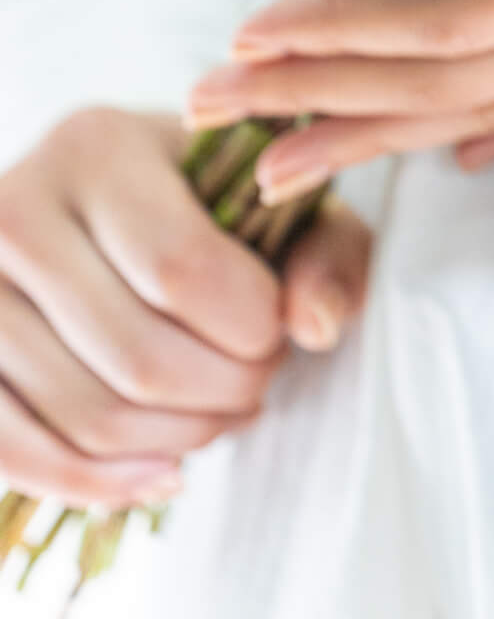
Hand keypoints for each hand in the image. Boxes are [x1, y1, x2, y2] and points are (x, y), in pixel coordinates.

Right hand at [0, 109, 370, 507]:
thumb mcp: (284, 201)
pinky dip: (98, 483)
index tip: (280, 333)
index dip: (250, 329)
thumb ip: (326, 253)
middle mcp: (19, 208)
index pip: (182, 269)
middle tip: (259, 382)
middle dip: (224, 392)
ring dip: (177, 439)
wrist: (114, 203)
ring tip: (220, 413)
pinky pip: (15, 451)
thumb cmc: (213, 202)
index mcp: (99, 146)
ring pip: (85, 412)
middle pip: (136, 354)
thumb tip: (314, 327)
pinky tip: (163, 474)